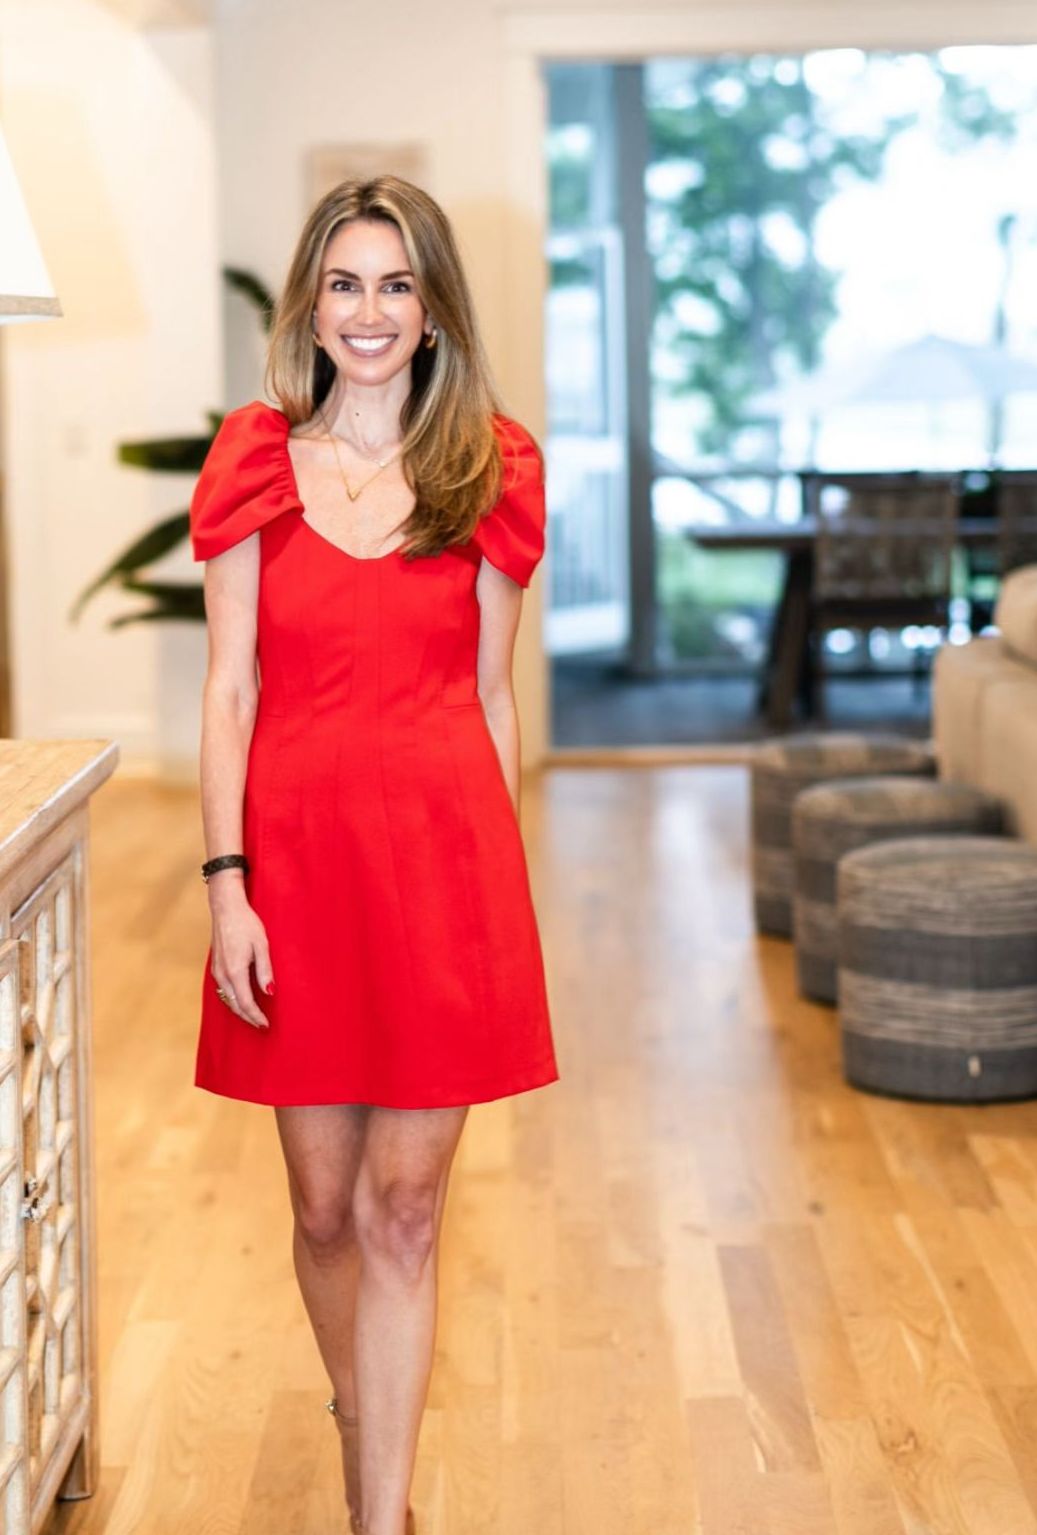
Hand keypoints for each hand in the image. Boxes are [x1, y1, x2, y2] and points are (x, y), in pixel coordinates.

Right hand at [208, 881, 273, 1028]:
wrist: (226, 908)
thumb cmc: (246, 924)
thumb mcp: (261, 945)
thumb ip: (265, 970)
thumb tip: (269, 992)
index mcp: (235, 971)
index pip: (245, 1003)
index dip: (256, 1016)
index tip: (266, 1025)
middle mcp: (223, 975)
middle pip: (235, 1005)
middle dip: (248, 1017)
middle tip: (262, 1026)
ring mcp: (217, 971)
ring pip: (227, 999)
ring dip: (240, 1010)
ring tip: (254, 1016)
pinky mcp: (215, 967)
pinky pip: (224, 991)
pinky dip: (233, 1000)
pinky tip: (242, 1000)